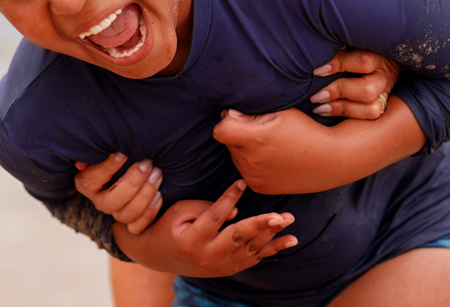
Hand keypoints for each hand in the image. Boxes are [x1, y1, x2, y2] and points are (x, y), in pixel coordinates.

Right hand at [74, 153, 162, 234]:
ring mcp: (115, 214)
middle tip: (147, 163)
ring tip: (157, 174)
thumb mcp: (106, 149)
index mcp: (88, 185)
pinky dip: (150, 212)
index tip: (123, 154)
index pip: (90, 181)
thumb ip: (97, 150)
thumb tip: (84, 159)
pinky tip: (159, 194)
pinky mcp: (131, 223)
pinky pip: (137, 226)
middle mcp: (100, 201)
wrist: (134, 166)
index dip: (106, 168)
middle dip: (131, 182)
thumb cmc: (119, 153)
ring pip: (126, 215)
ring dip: (144, 194)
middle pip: (111, 202)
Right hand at [117, 180, 296, 276]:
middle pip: (237, 238)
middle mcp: (208, 257)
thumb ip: (204, 208)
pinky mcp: (229, 269)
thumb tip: (234, 210)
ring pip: (250, 249)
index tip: (242, 182)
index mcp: (192, 241)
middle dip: (260, 225)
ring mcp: (220, 266)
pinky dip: (272, 249)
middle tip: (279, 215)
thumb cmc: (169, 226)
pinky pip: (254, 259)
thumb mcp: (179, 212)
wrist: (160, 256)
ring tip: (288, 220)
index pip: (214, 218)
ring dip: (272, 235)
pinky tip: (289, 240)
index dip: (228, 199)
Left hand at [214, 108, 337, 193]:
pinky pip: (245, 171)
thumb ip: (251, 112)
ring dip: (245, 149)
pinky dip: (253, 163)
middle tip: (263, 131)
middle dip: (239, 134)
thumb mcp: (281, 113)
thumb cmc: (306, 130)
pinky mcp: (259, 187)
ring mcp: (254, 177)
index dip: (229, 121)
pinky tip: (273, 159)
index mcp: (255, 139)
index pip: (220, 130)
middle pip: (228, 143)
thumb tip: (228, 114)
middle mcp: (251, 161)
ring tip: (270, 146)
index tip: (242, 118)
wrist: (329, 160)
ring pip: (236, 157)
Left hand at [309, 48, 399, 117]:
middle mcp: (384, 74)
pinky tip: (325, 111)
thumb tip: (320, 47)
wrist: (379, 56)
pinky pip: (369, 116)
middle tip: (316, 94)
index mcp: (378, 53)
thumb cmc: (355, 44)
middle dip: (339, 92)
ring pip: (372, 108)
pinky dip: (345, 114)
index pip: (362, 61)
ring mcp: (384, 92)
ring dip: (342, 108)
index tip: (317, 71)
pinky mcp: (381, 104)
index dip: (339, 66)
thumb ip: (339, 44)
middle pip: (367, 89)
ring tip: (319, 106)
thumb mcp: (351, 40)